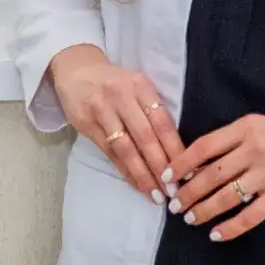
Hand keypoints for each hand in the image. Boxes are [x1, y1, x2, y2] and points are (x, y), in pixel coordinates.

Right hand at [47, 45, 185, 204]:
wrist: (76, 70)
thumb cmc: (115, 82)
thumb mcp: (137, 86)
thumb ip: (153, 110)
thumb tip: (177, 149)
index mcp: (141, 86)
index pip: (162, 121)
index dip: (175, 148)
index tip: (188, 170)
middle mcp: (122, 96)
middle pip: (145, 137)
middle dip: (160, 166)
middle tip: (174, 190)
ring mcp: (102, 111)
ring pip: (126, 148)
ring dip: (142, 174)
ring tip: (156, 194)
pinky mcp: (86, 124)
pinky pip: (109, 153)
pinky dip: (125, 170)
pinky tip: (136, 183)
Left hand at [171, 116, 264, 241]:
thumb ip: (237, 143)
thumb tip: (200, 167)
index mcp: (249, 127)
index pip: (205, 146)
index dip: (181, 164)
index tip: (167, 177)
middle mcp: (257, 147)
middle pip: (211, 174)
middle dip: (188, 193)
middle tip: (175, 205)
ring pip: (226, 196)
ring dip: (204, 210)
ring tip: (191, 218)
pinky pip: (250, 215)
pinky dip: (230, 227)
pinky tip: (217, 234)